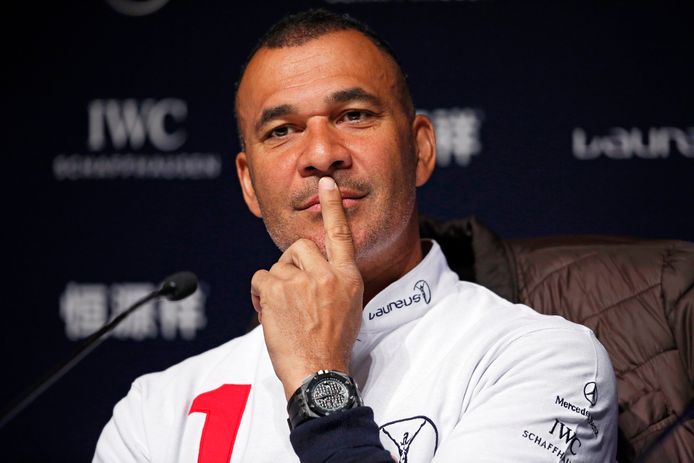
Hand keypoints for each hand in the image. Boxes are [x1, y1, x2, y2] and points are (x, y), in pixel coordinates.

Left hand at [250, 176, 363, 398]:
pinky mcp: (277, 289)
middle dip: (292, 265)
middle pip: (300, 247)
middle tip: (292, 292)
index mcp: (348, 277)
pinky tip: (271, 313)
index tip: (326, 183)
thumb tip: (314, 269)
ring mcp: (301, 281)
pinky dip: (261, 294)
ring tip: (285, 312)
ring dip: (276, 285)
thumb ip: (335, 281)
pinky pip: (261, 278)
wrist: (318, 372)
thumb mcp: (349, 308)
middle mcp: (327, 274)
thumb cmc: (332, 344)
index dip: (332, 206)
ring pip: (278, 265)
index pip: (341, 234)